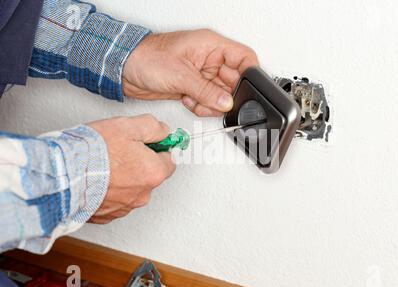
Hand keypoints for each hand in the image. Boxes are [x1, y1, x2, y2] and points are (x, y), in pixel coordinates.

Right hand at [87, 115, 175, 223]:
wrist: (62, 175)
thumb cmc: (93, 152)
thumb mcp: (128, 126)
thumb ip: (153, 127)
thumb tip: (163, 130)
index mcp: (154, 173)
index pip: (171, 160)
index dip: (160, 147)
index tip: (151, 141)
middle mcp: (143, 194)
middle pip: (150, 174)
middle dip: (140, 162)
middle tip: (120, 149)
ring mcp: (124, 207)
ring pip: (132, 188)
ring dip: (123, 177)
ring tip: (103, 164)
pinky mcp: (106, 215)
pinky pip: (114, 200)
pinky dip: (108, 190)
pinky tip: (96, 178)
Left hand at [123, 29, 258, 116]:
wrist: (124, 69)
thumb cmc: (147, 57)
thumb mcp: (181, 75)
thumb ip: (207, 91)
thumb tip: (226, 102)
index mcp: (211, 46)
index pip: (244, 58)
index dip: (250, 74)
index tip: (247, 91)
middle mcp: (209, 60)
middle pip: (233, 81)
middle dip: (224, 96)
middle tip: (214, 101)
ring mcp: (201, 74)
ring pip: (220, 95)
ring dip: (210, 103)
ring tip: (195, 100)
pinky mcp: (192, 87)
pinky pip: (207, 102)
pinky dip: (200, 106)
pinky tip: (188, 100)